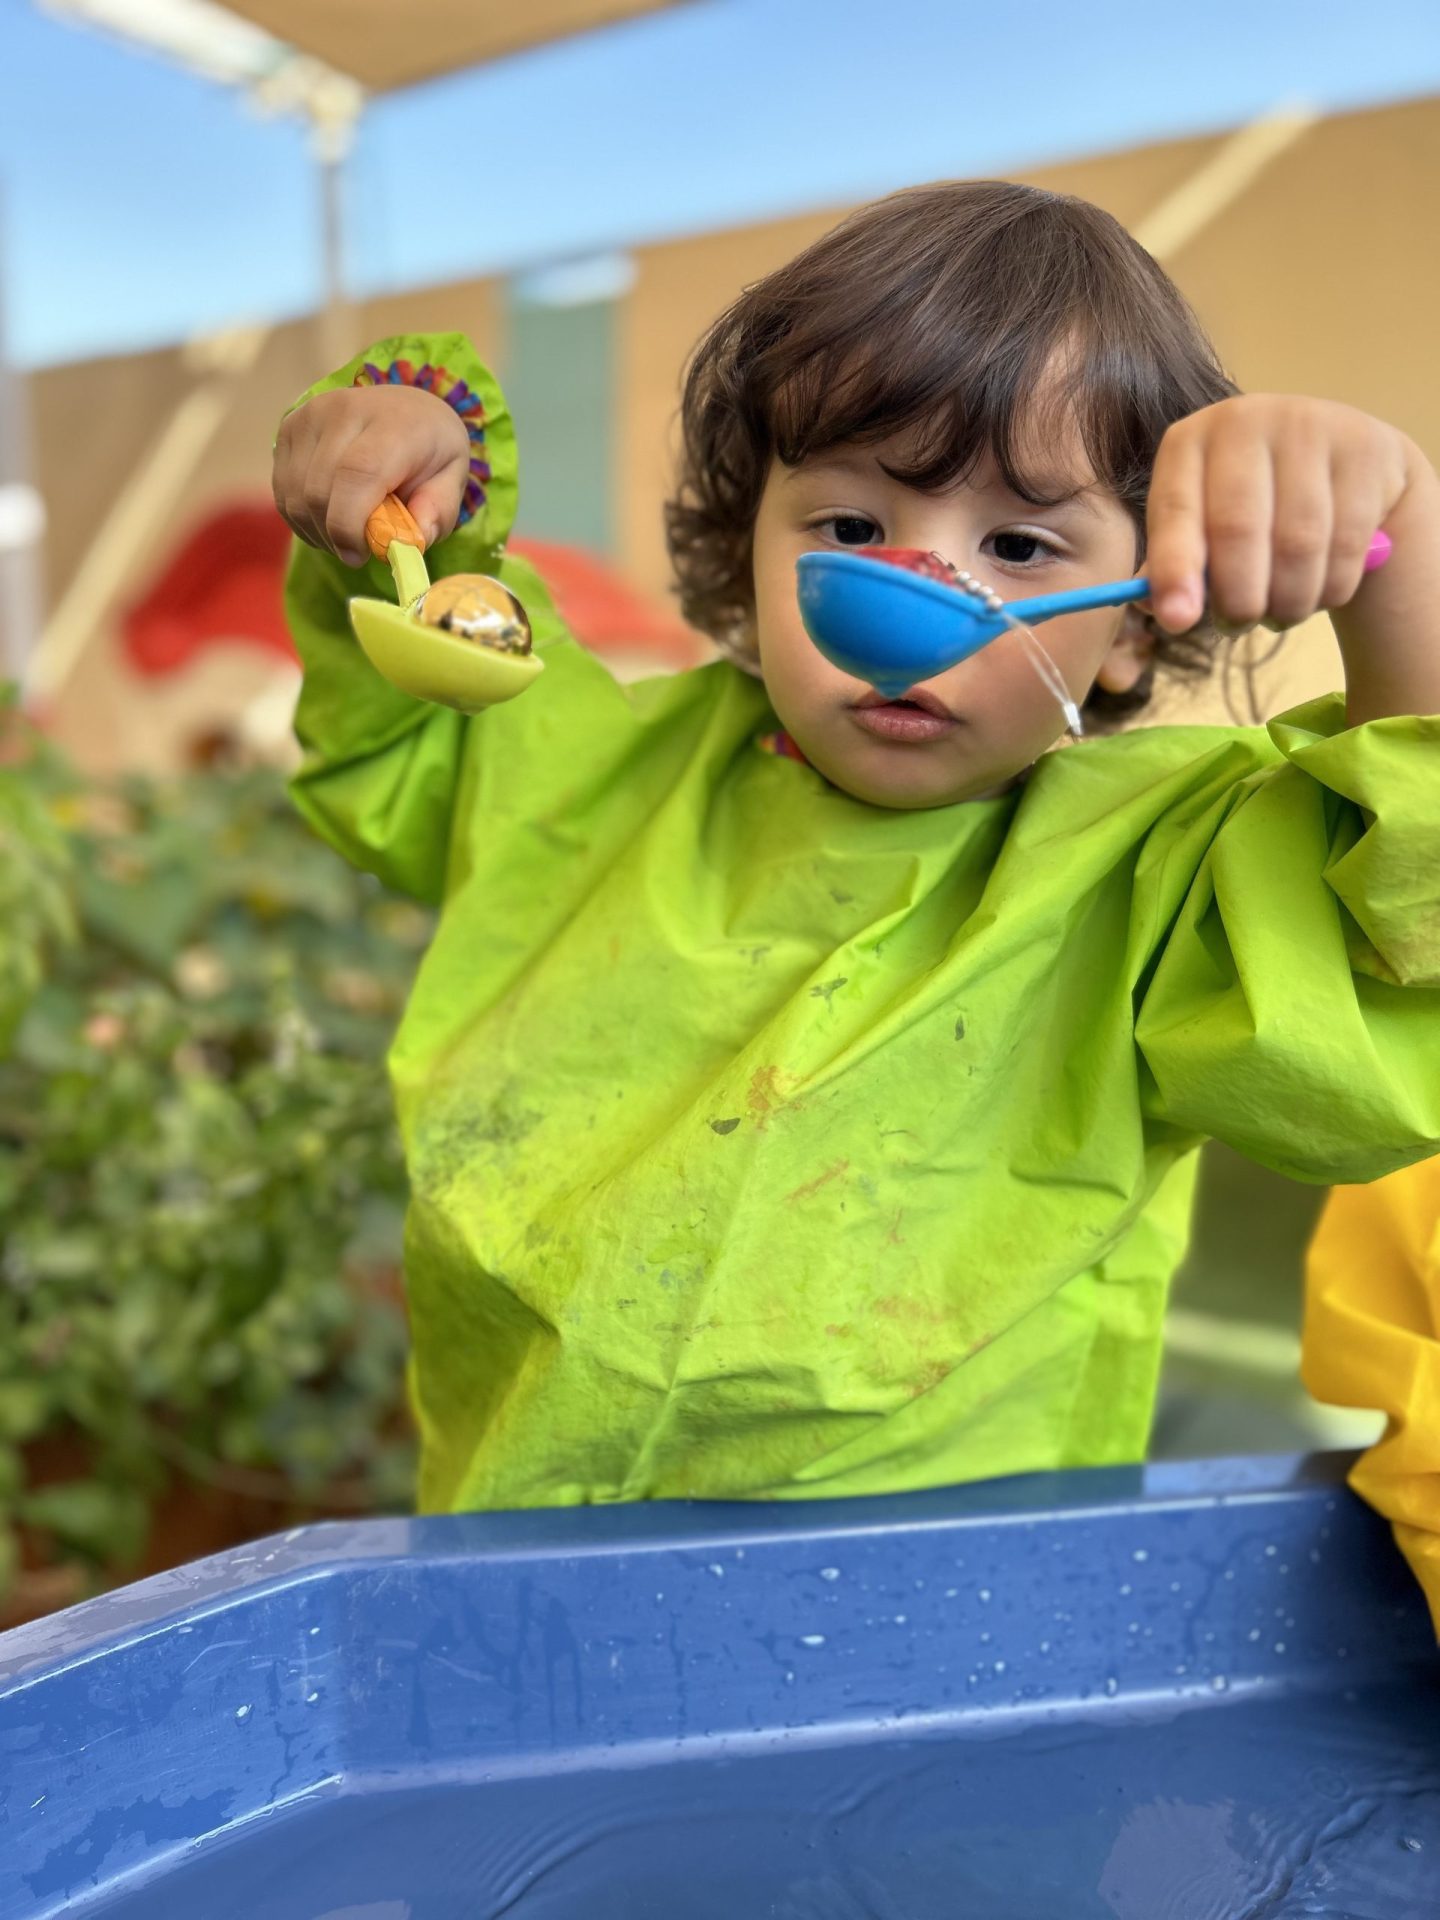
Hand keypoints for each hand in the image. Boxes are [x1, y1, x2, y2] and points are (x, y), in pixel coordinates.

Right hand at [272, 383, 471, 568]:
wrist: (405, 408)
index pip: (356, 474)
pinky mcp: (287, 428)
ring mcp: (309, 416)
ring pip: (295, 496)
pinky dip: (302, 518)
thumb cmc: (430, 449)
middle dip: (335, 536)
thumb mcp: (452, 478)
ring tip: (346, 535)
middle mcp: (344, 410)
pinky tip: (327, 520)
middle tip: (359, 551)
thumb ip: (437, 511)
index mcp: (393, 422)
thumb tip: (410, 543)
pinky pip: (283, 492)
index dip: (349, 525)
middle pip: (318, 491)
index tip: (360, 555)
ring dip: (317, 531)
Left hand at [1144, 394, 1418, 634]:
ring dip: (1287, 601)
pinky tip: (1320, 591)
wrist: (1344, 467)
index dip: (1175, 569)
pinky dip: (1330, 588)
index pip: (1175, 510)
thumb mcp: (1204, 526)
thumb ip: (1177, 567)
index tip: (1178, 620)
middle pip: (1237, 528)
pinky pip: (1346, 544)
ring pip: (1297, 544)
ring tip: (1280, 614)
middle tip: (1237, 627)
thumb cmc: (1255, 508)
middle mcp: (1245, 420)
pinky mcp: (1365, 448)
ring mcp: (1309, 427)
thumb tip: (1168, 613)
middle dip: (1237, 598)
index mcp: (1188, 442)